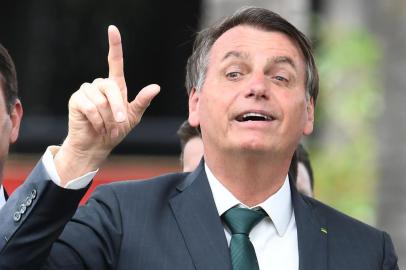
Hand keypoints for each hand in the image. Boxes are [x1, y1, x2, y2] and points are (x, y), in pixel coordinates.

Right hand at [55, 25, 159, 184]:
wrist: (98, 145)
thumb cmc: (115, 130)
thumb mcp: (133, 116)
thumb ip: (142, 101)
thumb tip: (156, 87)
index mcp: (114, 86)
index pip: (115, 62)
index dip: (114, 45)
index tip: (112, 29)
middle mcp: (99, 85)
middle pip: (111, 87)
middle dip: (118, 107)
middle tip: (121, 122)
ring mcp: (86, 91)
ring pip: (100, 99)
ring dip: (107, 117)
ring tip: (106, 126)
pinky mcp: (76, 100)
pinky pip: (90, 107)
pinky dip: (97, 120)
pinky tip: (96, 126)